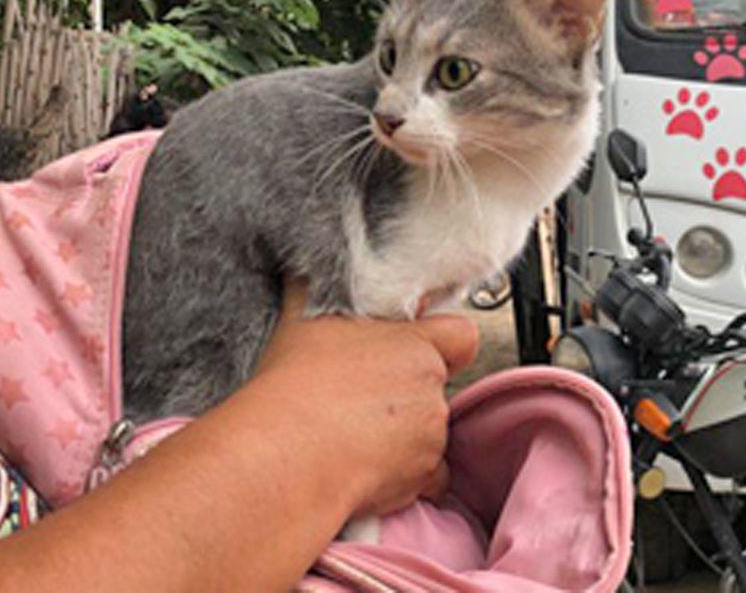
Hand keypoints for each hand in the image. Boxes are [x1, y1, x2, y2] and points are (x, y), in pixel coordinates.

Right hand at [247, 279, 479, 516]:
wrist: (286, 454)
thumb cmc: (294, 390)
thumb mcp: (302, 319)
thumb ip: (317, 288)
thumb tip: (310, 267)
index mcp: (412, 344)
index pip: (460, 336)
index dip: (444, 345)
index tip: (418, 353)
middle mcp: (430, 387)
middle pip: (436, 389)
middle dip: (409, 397)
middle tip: (363, 403)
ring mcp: (431, 433)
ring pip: (430, 434)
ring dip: (406, 438)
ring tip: (354, 439)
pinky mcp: (424, 475)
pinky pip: (429, 478)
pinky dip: (406, 478)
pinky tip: (367, 469)